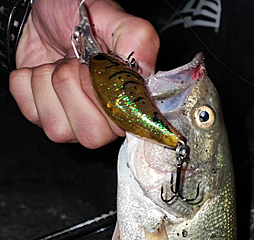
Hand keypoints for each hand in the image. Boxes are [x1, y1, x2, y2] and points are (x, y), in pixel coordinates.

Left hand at [9, 0, 159, 147]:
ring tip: (57, 66)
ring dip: (49, 84)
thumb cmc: (81, 18)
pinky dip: (28, 83)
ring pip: (58, 128)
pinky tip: (41, 72)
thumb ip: (138, 42)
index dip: (107, 96)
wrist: (43, 10)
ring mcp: (71, 127)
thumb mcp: (114, 20)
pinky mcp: (41, 119)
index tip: (98, 67)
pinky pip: (30, 113)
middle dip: (73, 88)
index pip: (125, 124)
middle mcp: (103, 124)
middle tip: (74, 64)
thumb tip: (144, 72)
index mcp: (127, 106)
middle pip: (91, 134)